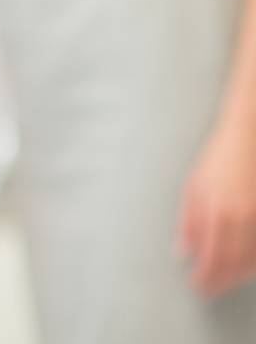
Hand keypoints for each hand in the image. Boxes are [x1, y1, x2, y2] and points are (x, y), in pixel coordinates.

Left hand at [178, 115, 255, 295]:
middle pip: (233, 264)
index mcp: (218, 211)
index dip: (205, 276)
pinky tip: (243, 269)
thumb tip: (182, 251)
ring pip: (251, 261)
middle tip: (208, 291)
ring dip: (236, 277)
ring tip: (222, 283)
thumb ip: (188, 221)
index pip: (212, 257)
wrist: (247, 140)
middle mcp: (242, 219)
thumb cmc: (217, 161)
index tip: (196, 285)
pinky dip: (252, 264)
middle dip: (220, 282)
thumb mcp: (193, 187)